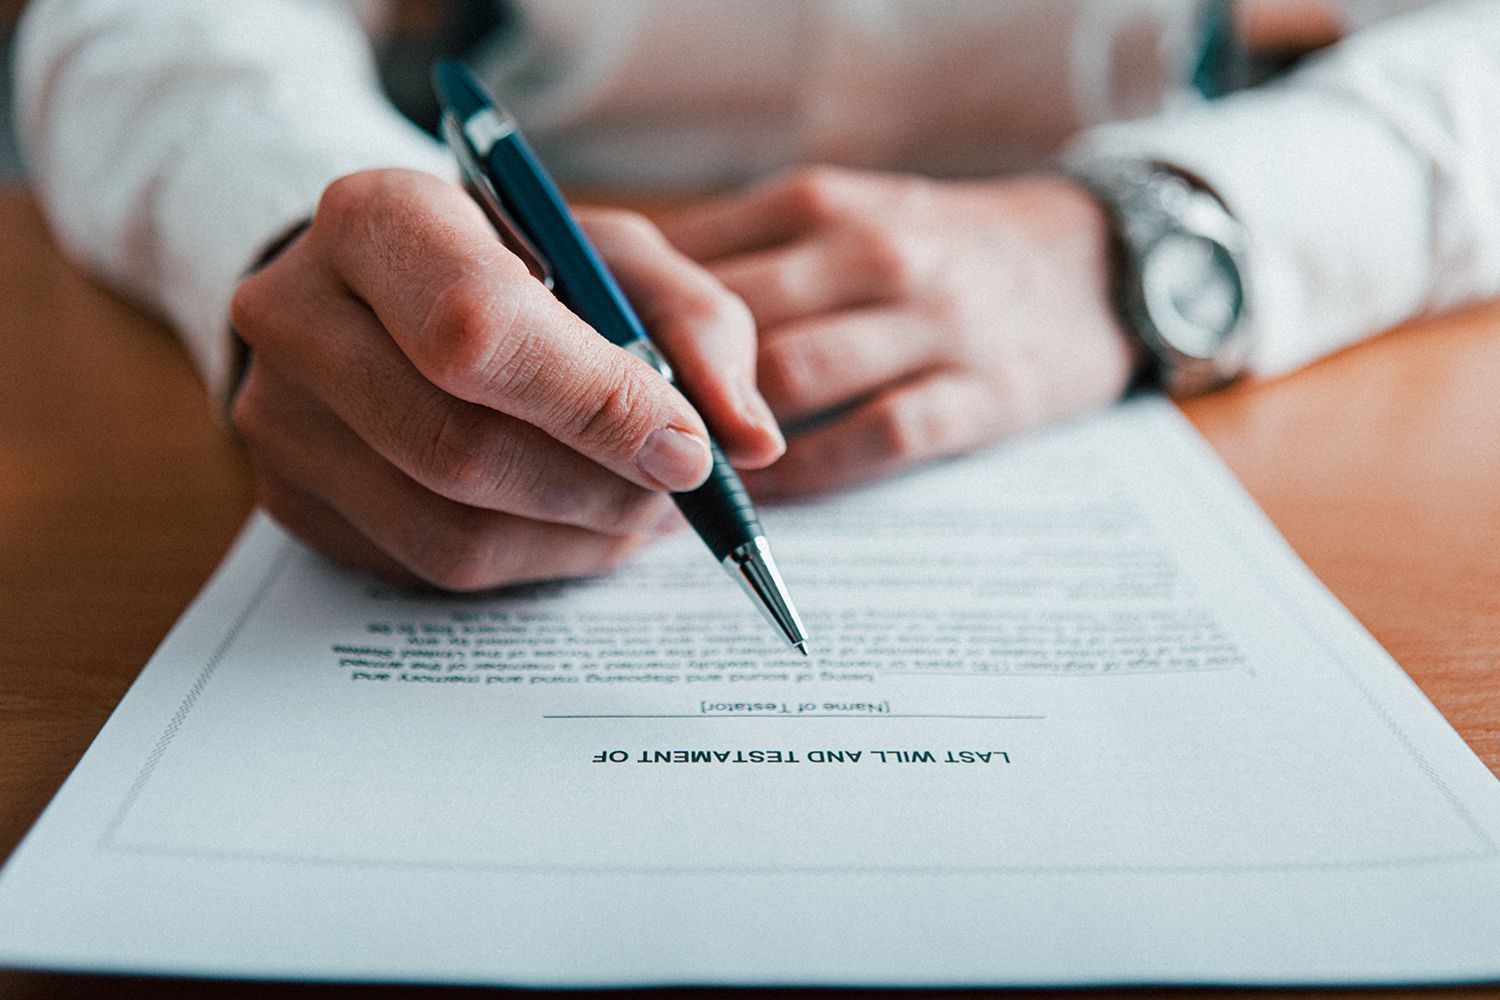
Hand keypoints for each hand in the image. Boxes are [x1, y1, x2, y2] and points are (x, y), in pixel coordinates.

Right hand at [230, 169, 782, 588]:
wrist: (375, 291)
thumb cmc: (513, 262)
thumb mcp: (612, 253)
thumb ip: (696, 326)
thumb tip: (751, 440)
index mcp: (378, 218)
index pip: (478, 331)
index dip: (595, 404)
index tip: (689, 450)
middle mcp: (296, 313)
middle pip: (459, 448)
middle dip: (598, 491)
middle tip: (676, 496)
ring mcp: (276, 416)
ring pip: (448, 531)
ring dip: (576, 541)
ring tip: (641, 513)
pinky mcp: (287, 496)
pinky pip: (427, 568)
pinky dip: (531, 563)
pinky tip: (578, 528)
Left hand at [659, 167, 1137, 497]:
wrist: (1098, 263)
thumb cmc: (938, 249)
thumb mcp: (844, 217)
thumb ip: (745, 258)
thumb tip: (622, 312)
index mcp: (818, 204)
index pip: (685, 257)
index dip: (617, 322)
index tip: (578, 373)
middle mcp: (870, 252)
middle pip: (726, 320)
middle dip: (658, 388)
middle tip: (612, 443)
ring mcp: (929, 322)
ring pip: (788, 378)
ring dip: (720, 436)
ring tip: (675, 478)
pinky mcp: (978, 392)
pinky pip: (870, 439)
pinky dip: (803, 476)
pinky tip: (763, 497)